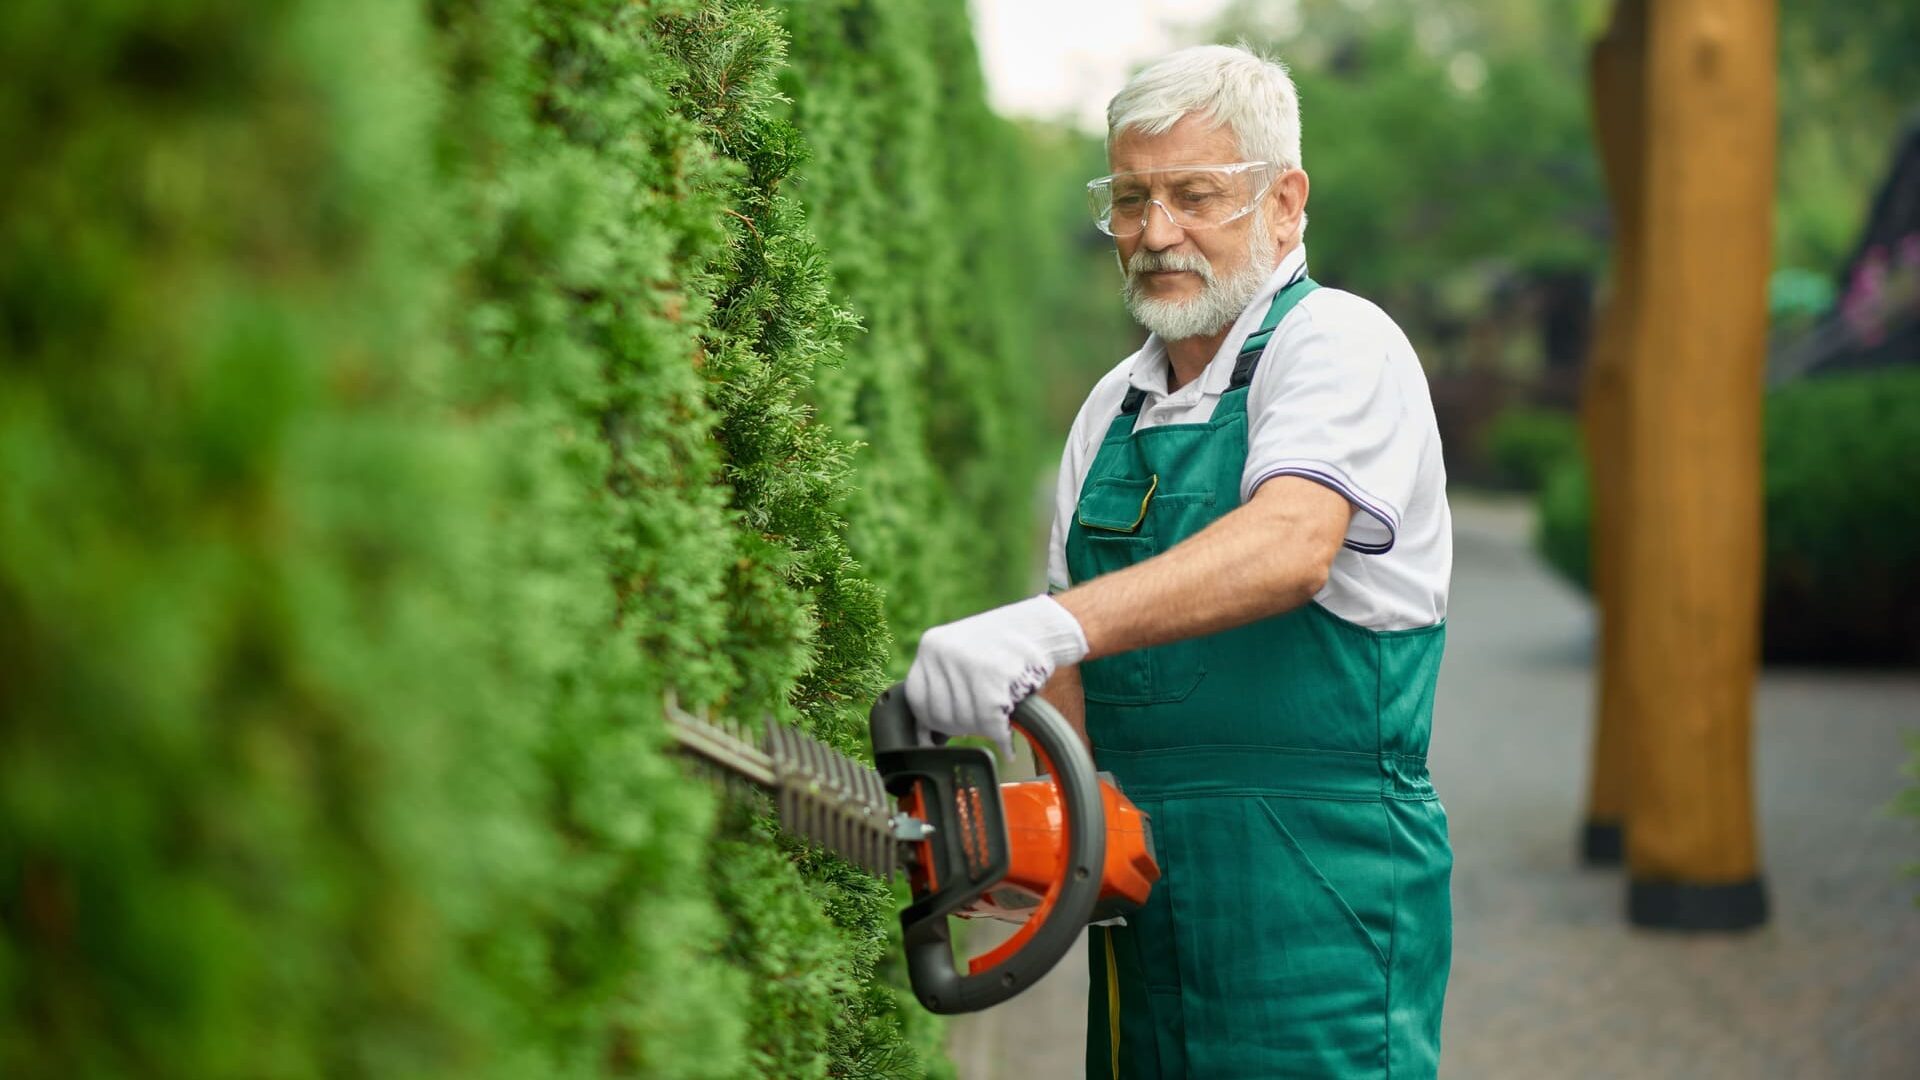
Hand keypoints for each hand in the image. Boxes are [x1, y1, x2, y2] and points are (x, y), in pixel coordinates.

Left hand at [905, 595, 1088, 756]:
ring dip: (986, 730)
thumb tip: (923, 737)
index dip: (934, 722)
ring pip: (966, 722)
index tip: (952, 728)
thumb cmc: (1003, 648)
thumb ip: (942, 686)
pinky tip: (1007, 737)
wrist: (1044, 627)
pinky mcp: (993, 676)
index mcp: (932, 645)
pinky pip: (991, 723)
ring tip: (1000, 717)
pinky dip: (1002, 737)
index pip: (916, 700)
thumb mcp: (961, 655)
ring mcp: (967, 663)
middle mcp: (944, 652)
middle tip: (984, 720)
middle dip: (963, 728)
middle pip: (940, 716)